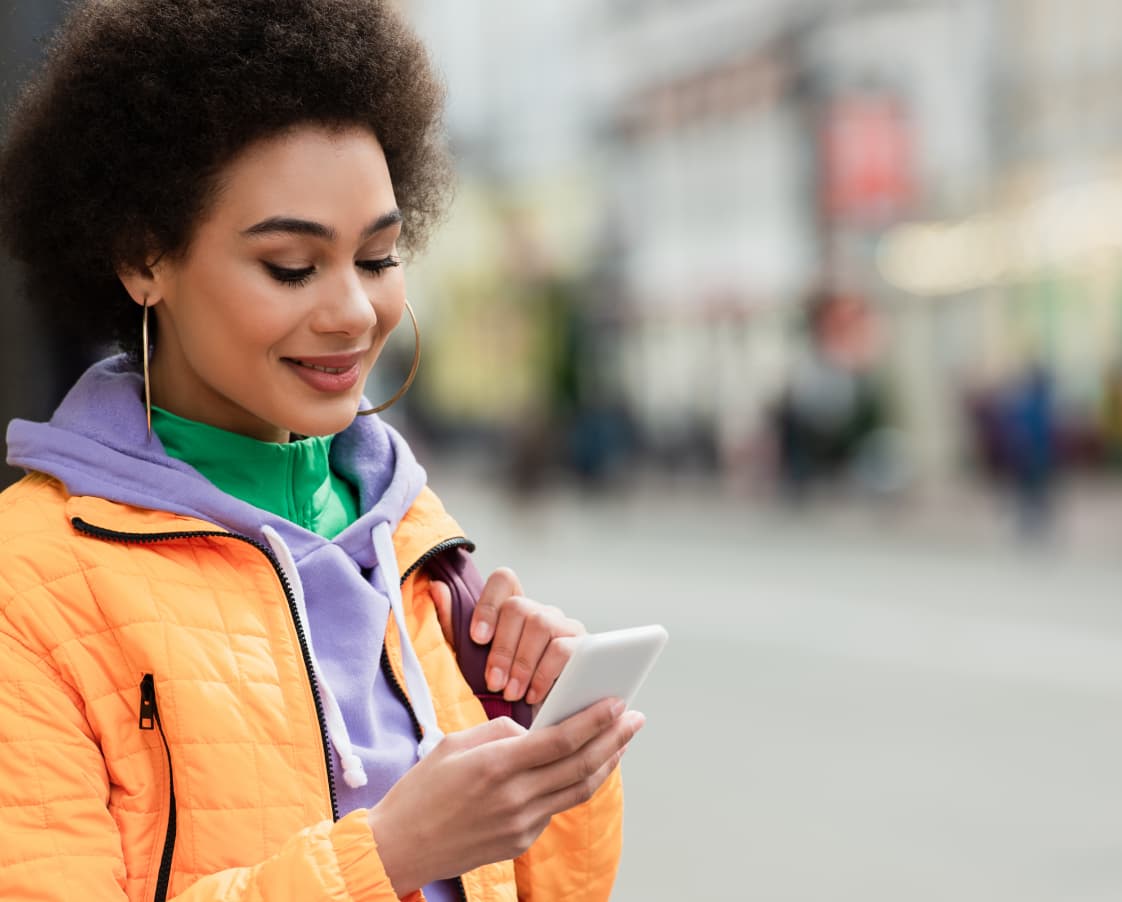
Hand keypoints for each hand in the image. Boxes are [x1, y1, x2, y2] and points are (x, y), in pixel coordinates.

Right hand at [367, 698, 643, 894]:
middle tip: (635, 719)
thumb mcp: (454, 744)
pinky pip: (555, 807)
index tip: (618, 702)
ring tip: (621, 741)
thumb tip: (534, 729)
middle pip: (580, 765)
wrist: (398, 847)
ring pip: (577, 789)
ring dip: (605, 763)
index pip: (561, 740)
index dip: (595, 720)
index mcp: (497, 766)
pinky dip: (575, 783)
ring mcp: (520, 824)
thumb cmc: (421, 789)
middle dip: (614, 739)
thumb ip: (500, 731)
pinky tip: (586, 766)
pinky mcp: (519, 842)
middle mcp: (515, 798)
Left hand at [432, 567, 584, 704]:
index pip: (504, 580)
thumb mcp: (473, 662)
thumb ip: (454, 626)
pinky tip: (533, 694)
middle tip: (494, 683)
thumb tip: (436, 588)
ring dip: (523, 663)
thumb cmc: (504, 690)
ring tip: (512, 693)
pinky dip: (545, 673)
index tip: (477, 638)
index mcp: (514, 610)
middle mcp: (540, 611)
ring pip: (541, 624)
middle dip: (502, 648)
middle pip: (519, 606)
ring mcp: (564, 626)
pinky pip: (564, 648)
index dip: (489, 603)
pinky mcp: (584, 647)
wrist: (538, 723)